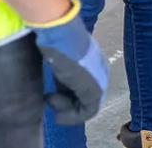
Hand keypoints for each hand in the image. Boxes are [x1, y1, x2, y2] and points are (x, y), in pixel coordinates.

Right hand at [31, 0, 108, 124]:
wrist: (60, 35)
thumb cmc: (57, 42)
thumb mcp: (60, 62)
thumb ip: (64, 75)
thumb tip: (59, 90)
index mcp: (94, 60)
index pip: (84, 85)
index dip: (67, 96)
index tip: (50, 96)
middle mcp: (100, 69)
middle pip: (87, 97)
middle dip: (68, 105)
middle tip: (50, 102)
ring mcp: (100, 79)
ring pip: (88, 106)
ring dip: (68, 111)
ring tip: (51, 102)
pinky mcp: (95, 89)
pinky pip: (88, 111)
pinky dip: (72, 117)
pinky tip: (58, 114)